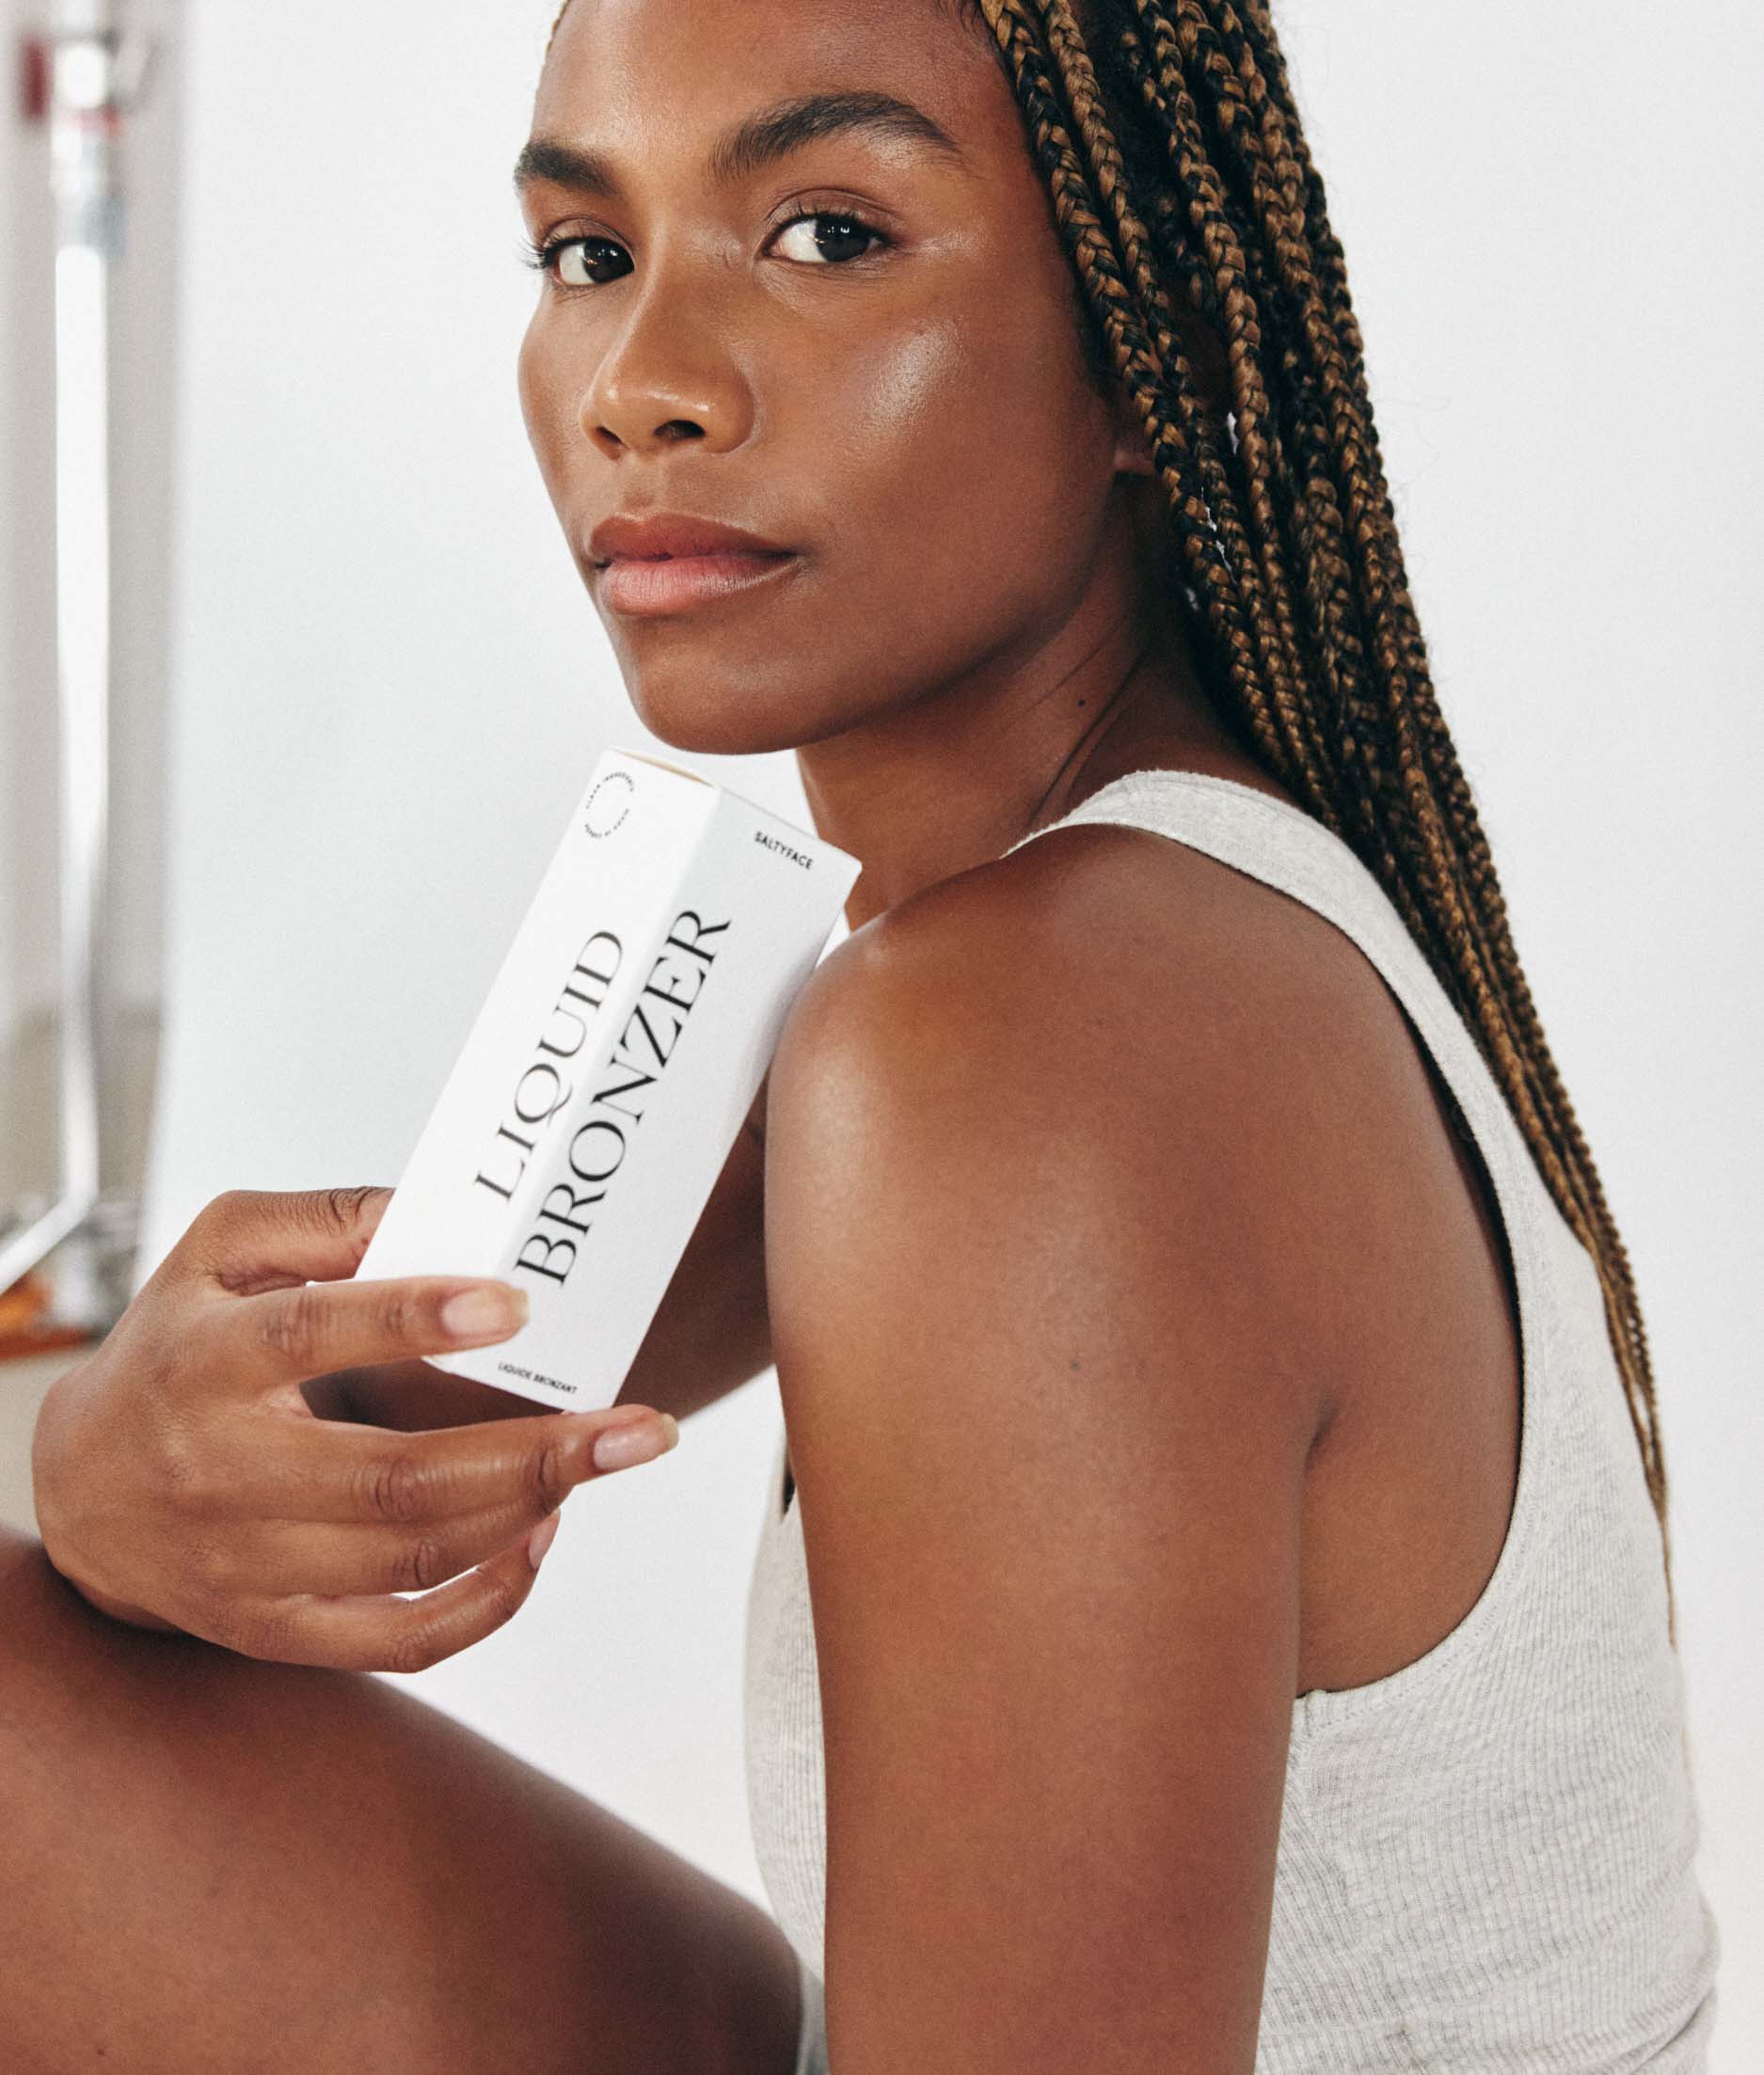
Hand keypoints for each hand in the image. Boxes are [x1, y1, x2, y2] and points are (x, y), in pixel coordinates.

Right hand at [29, 1185, 678, 1670]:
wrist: (80, 1492)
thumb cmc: (173, 1347)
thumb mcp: (217, 1251)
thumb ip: (322, 1219)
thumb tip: (434, 1212)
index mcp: (204, 1360)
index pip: (313, 1335)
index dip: (416, 1318)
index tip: (516, 1304)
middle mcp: (221, 1471)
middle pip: (392, 1477)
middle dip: (534, 1453)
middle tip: (638, 1427)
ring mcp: (247, 1566)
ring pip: (412, 1555)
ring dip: (527, 1511)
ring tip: (602, 1459)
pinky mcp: (276, 1628)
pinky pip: (400, 1639)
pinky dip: (487, 1599)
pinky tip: (544, 1537)